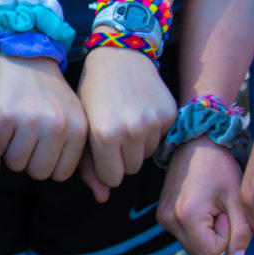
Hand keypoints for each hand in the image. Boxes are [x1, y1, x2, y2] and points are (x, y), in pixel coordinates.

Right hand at [0, 54, 86, 180]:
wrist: (27, 58)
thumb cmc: (52, 96)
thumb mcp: (76, 121)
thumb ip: (88, 161)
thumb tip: (103, 197)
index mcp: (79, 130)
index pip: (60, 174)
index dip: (48, 162)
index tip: (46, 143)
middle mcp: (57, 126)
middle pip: (39, 173)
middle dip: (30, 160)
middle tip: (30, 137)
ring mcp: (30, 121)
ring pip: (17, 164)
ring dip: (13, 151)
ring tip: (19, 129)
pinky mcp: (5, 116)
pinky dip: (0, 140)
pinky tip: (8, 120)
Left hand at [78, 45, 175, 188]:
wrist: (119, 55)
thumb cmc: (93, 93)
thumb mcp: (84, 126)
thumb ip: (88, 166)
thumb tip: (101, 198)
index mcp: (104, 135)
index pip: (112, 178)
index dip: (106, 167)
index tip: (101, 151)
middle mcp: (131, 130)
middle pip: (131, 169)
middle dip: (122, 158)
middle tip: (113, 132)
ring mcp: (153, 122)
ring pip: (147, 156)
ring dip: (137, 146)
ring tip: (126, 120)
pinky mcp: (169, 114)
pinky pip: (161, 140)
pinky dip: (152, 132)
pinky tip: (140, 112)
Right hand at [157, 138, 249, 254]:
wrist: (196, 143)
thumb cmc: (220, 167)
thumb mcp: (238, 199)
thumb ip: (241, 233)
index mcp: (186, 216)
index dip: (224, 238)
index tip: (225, 212)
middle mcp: (168, 220)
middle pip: (199, 253)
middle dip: (215, 238)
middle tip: (220, 209)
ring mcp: (162, 217)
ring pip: (192, 245)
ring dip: (206, 232)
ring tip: (211, 204)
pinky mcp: (161, 214)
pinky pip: (184, 234)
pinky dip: (197, 226)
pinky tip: (201, 203)